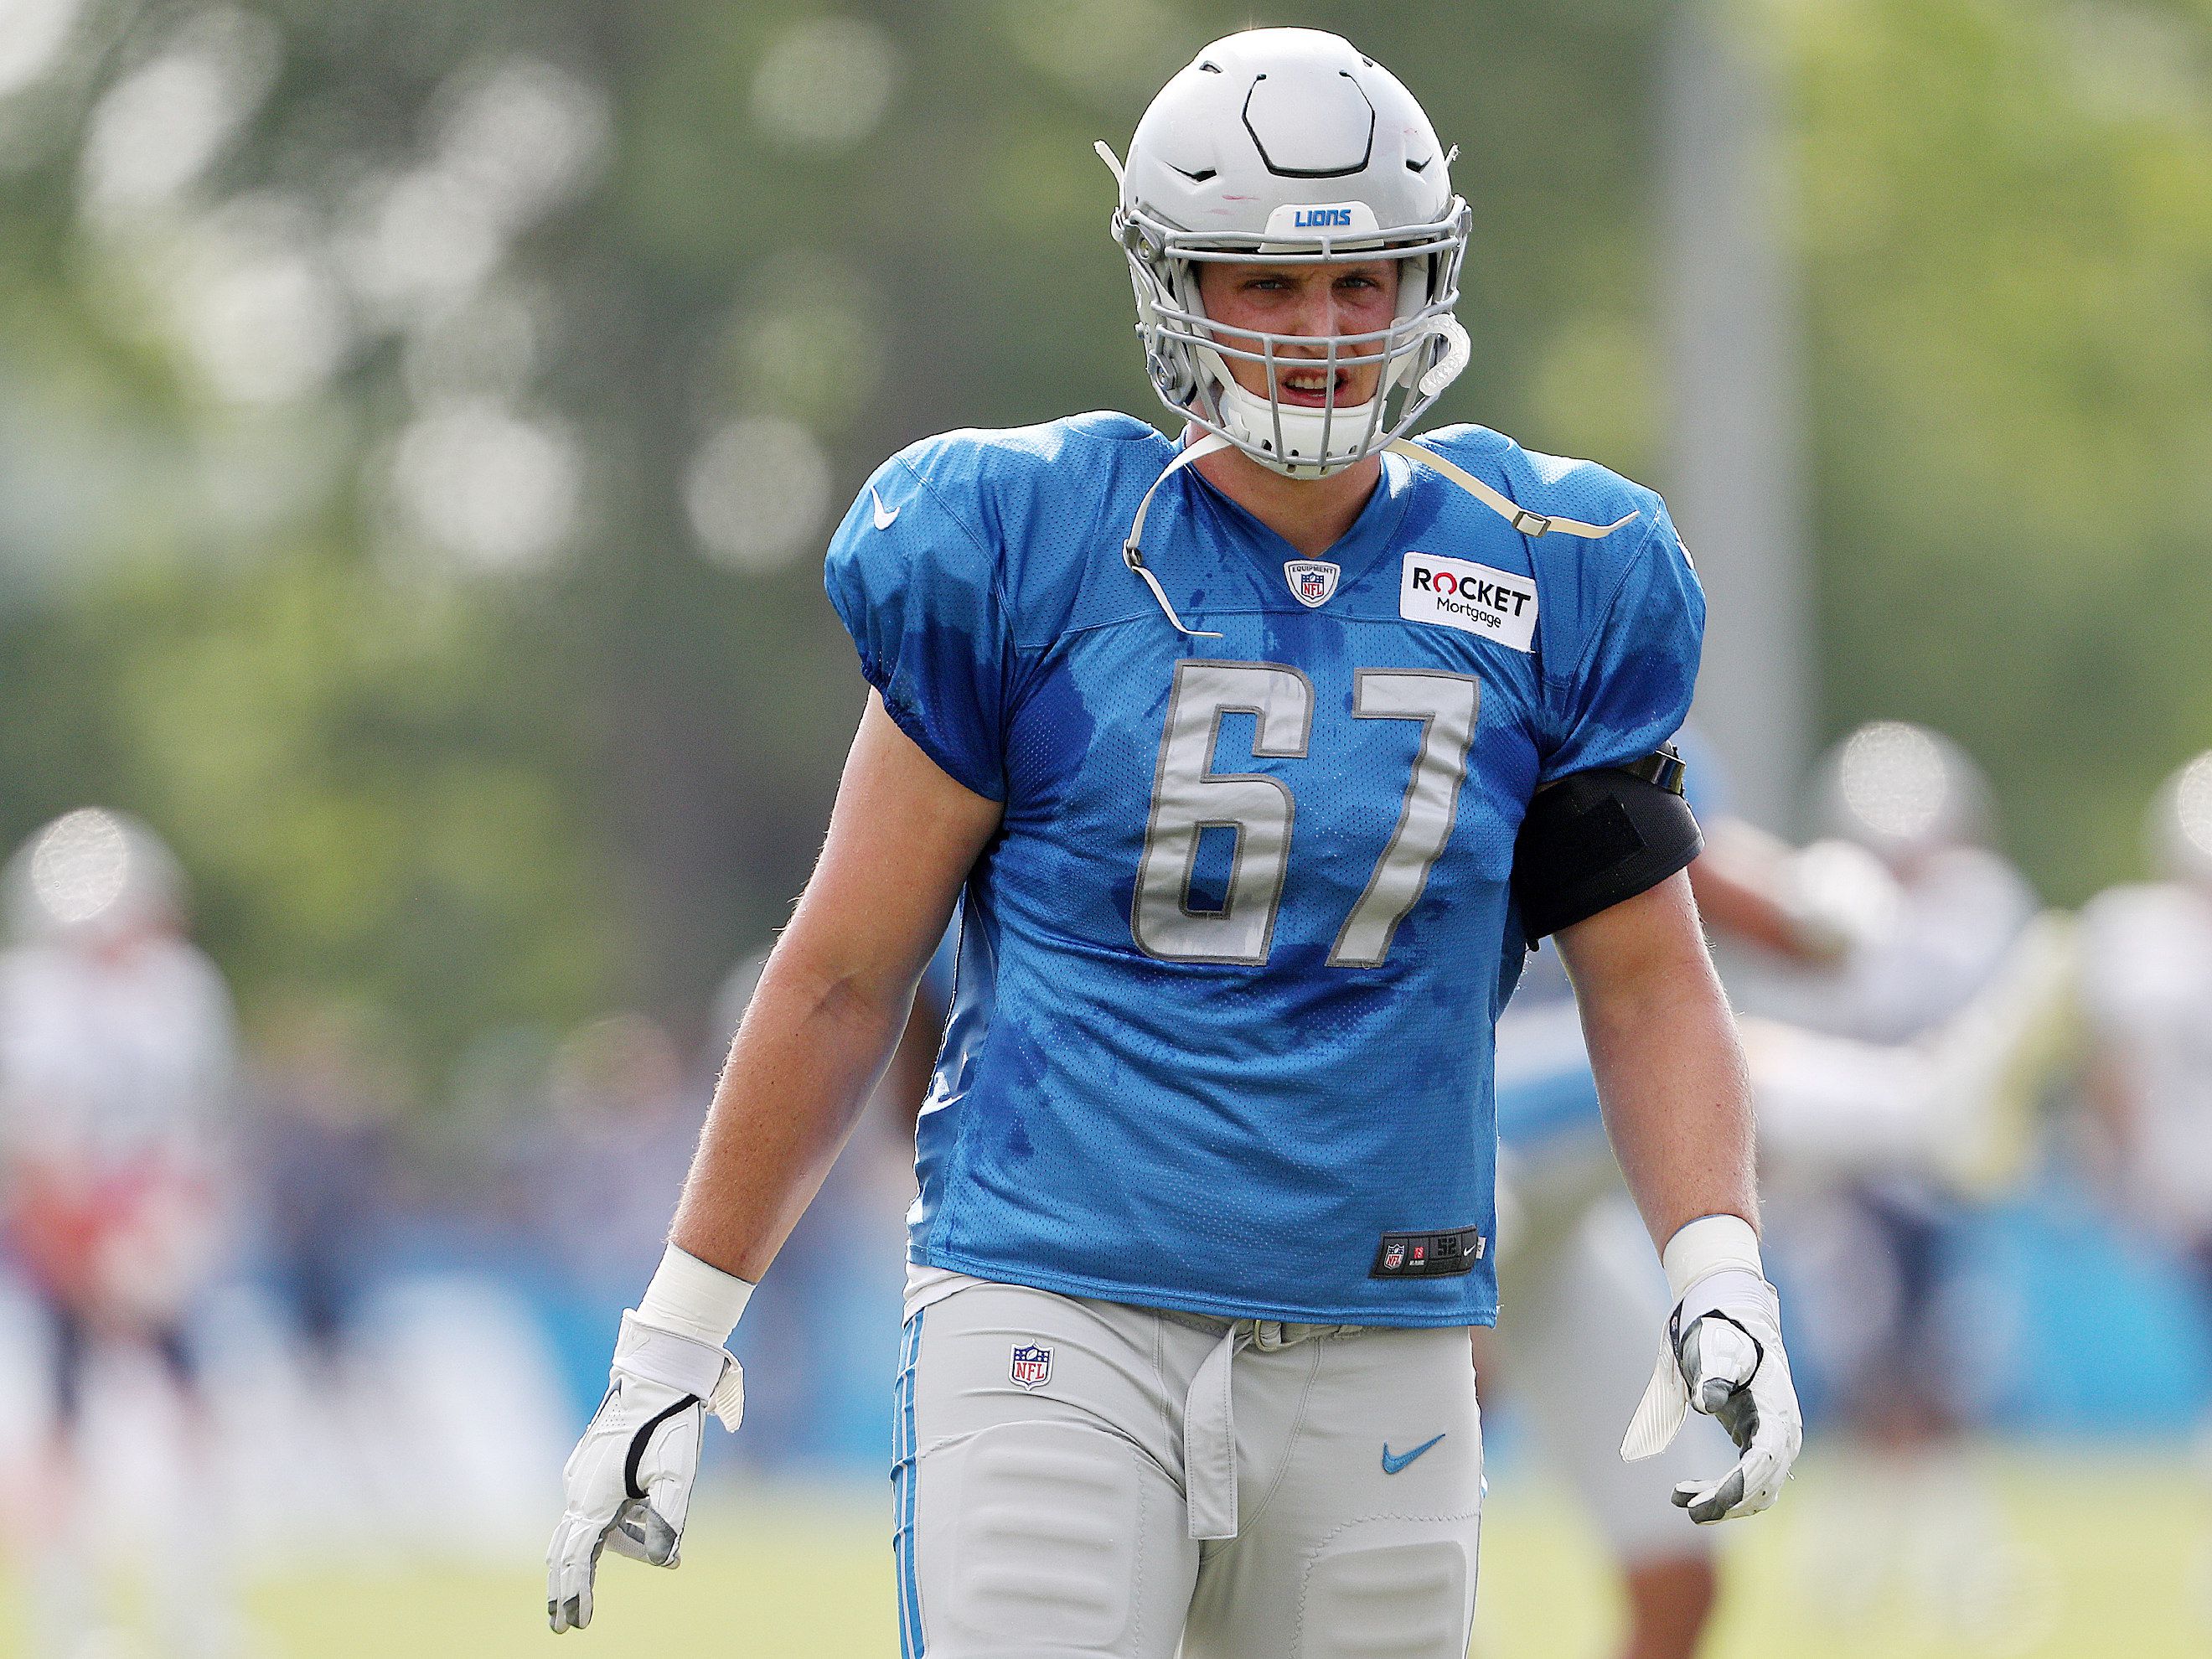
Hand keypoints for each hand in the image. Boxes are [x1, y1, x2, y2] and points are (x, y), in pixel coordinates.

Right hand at [547, 1311, 744, 1631]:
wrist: (657, 1374)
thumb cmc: (669, 1424)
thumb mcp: (678, 1475)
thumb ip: (668, 1521)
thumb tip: (665, 1561)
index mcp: (595, 1497)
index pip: (579, 1557)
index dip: (576, 1593)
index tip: (575, 1624)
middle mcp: (579, 1488)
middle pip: (567, 1549)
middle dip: (567, 1587)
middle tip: (567, 1623)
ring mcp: (581, 1475)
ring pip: (588, 1526)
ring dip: (610, 1552)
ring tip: (663, 1560)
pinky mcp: (590, 1464)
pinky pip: (595, 1506)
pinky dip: (613, 1525)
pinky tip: (644, 1523)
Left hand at [1621, 1268, 1801, 1523]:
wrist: (1732, 1324)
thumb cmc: (1722, 1335)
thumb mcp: (1716, 1349)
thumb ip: (1712, 1374)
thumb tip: (1706, 1402)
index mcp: (1778, 1413)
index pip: (1767, 1458)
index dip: (1744, 1482)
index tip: (1716, 1499)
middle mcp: (1784, 1434)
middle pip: (1764, 1483)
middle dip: (1729, 1502)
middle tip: (1690, 1509)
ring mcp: (1774, 1442)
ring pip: (1756, 1491)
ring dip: (1722, 1502)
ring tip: (1681, 1499)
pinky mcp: (1757, 1445)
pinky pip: (1745, 1481)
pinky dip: (1719, 1492)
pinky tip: (1683, 1492)